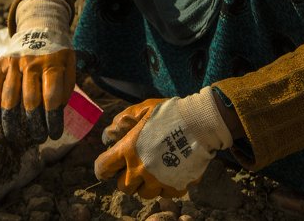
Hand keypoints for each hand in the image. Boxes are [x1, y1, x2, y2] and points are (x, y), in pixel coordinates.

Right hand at [0, 0, 75, 142]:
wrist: (39, 25)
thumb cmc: (57, 54)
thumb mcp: (70, 65)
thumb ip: (65, 87)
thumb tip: (55, 111)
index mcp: (53, 64)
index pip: (52, 97)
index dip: (52, 119)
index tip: (54, 134)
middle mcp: (31, 63)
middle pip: (30, 100)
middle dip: (33, 124)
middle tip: (37, 138)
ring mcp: (13, 63)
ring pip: (9, 97)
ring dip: (11, 121)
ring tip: (15, 137)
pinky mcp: (0, 64)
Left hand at [93, 87, 233, 198]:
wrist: (200, 123)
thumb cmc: (170, 113)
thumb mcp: (142, 109)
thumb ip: (123, 120)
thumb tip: (109, 134)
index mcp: (128, 150)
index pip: (103, 168)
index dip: (102, 169)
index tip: (107, 168)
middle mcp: (140, 169)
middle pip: (123, 187)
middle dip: (126, 178)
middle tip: (135, 167)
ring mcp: (158, 181)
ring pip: (144, 194)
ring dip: (145, 185)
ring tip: (153, 171)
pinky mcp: (176, 187)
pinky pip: (164, 194)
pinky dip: (165, 186)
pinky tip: (169, 172)